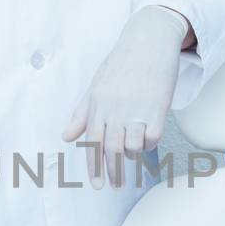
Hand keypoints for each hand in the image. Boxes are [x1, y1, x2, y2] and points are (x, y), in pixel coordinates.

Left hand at [62, 5, 185, 186]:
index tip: (97, 185)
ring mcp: (136, 108)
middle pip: (112, 150)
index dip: (94, 166)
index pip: (92, 142)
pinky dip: (150, 143)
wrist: (149, 39)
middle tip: (114, 186)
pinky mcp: (157, 107)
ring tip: (134, 153)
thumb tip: (67, 136)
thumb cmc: (122, 62)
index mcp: (97, 104)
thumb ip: (82, 112)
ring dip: (133, 156)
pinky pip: (153, 137)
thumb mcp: (97, 85)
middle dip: (113, 172)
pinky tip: (148, 138)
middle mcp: (114, 108)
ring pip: (133, 147)